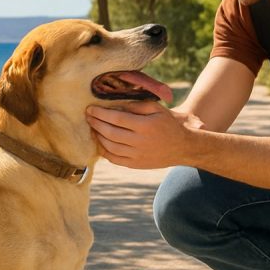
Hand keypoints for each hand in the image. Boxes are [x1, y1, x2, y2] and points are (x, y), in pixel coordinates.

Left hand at [86, 101, 203, 169]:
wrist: (182, 147)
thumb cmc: (167, 123)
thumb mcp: (156, 108)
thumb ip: (136, 105)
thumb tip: (115, 105)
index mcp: (145, 126)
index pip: (116, 119)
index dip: (101, 113)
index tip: (90, 108)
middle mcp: (140, 142)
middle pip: (110, 133)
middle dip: (96, 123)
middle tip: (88, 116)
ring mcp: (137, 155)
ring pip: (110, 147)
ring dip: (98, 136)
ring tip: (93, 127)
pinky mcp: (136, 164)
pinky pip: (114, 159)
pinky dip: (104, 151)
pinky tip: (100, 142)